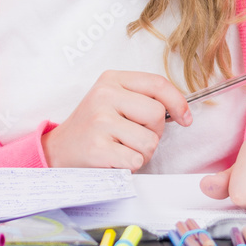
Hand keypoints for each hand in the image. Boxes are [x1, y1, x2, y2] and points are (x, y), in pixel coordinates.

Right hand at [41, 70, 191, 169]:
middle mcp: (104, 95)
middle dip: (154, 132)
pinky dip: (130, 165)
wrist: (60, 148)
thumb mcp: (113, 99)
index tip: (184, 118)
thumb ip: (142, 98)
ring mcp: (99, 120)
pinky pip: (136, 160)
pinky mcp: (98, 147)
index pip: (157, 83)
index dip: (178, 102)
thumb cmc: (95, 125)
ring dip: (143, 153)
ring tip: (122, 148)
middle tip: (134, 136)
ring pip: (149, 141)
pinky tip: (114, 158)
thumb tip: (182, 112)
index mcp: (111, 79)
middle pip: (156, 114)